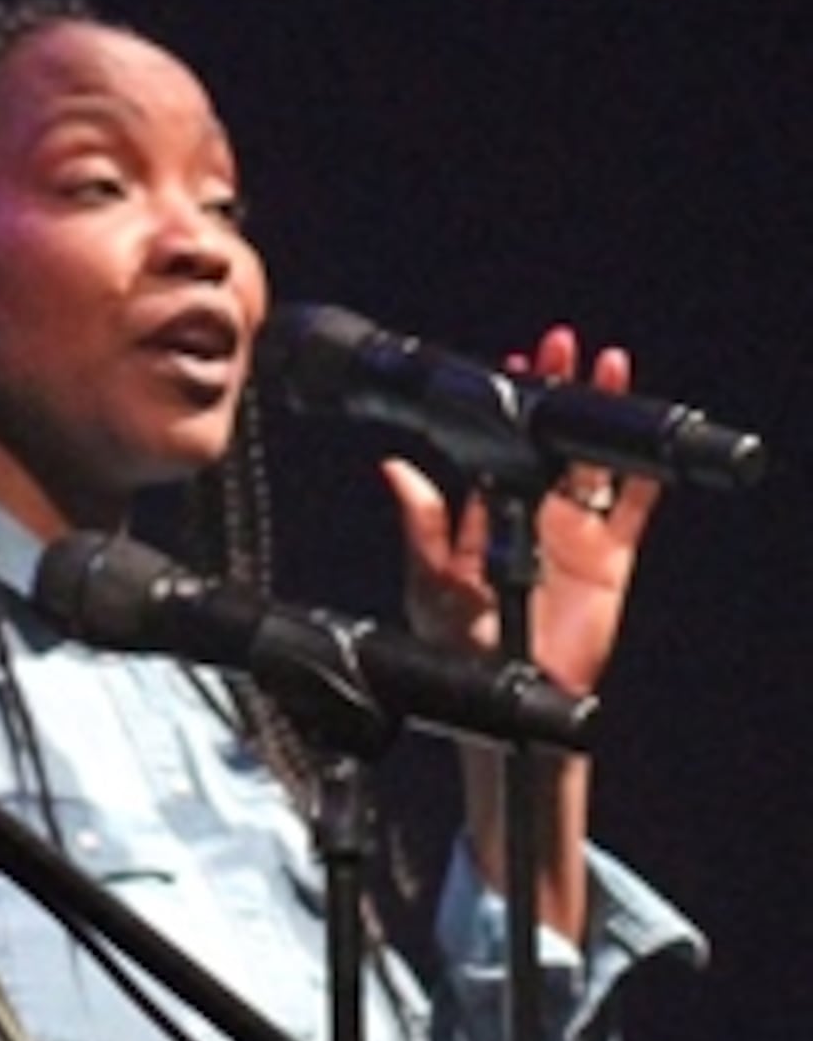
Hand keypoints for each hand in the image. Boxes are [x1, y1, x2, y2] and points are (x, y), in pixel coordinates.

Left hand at [386, 322, 656, 694]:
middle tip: (557, 350)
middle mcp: (531, 516)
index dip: (504, 411)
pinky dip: (643, 474)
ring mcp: (573, 533)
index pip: (497, 451)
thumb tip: (394, 469)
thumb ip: (421, 523)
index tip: (509, 365)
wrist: (506, 690)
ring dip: (596, 417)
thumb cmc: (460, 646)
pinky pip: (635, 508)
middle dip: (553, 395)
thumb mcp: (431, 579)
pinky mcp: (611, 557)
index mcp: (486, 517)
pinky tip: (645, 442)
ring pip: (592, 461)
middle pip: (548, 444)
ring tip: (603, 368)